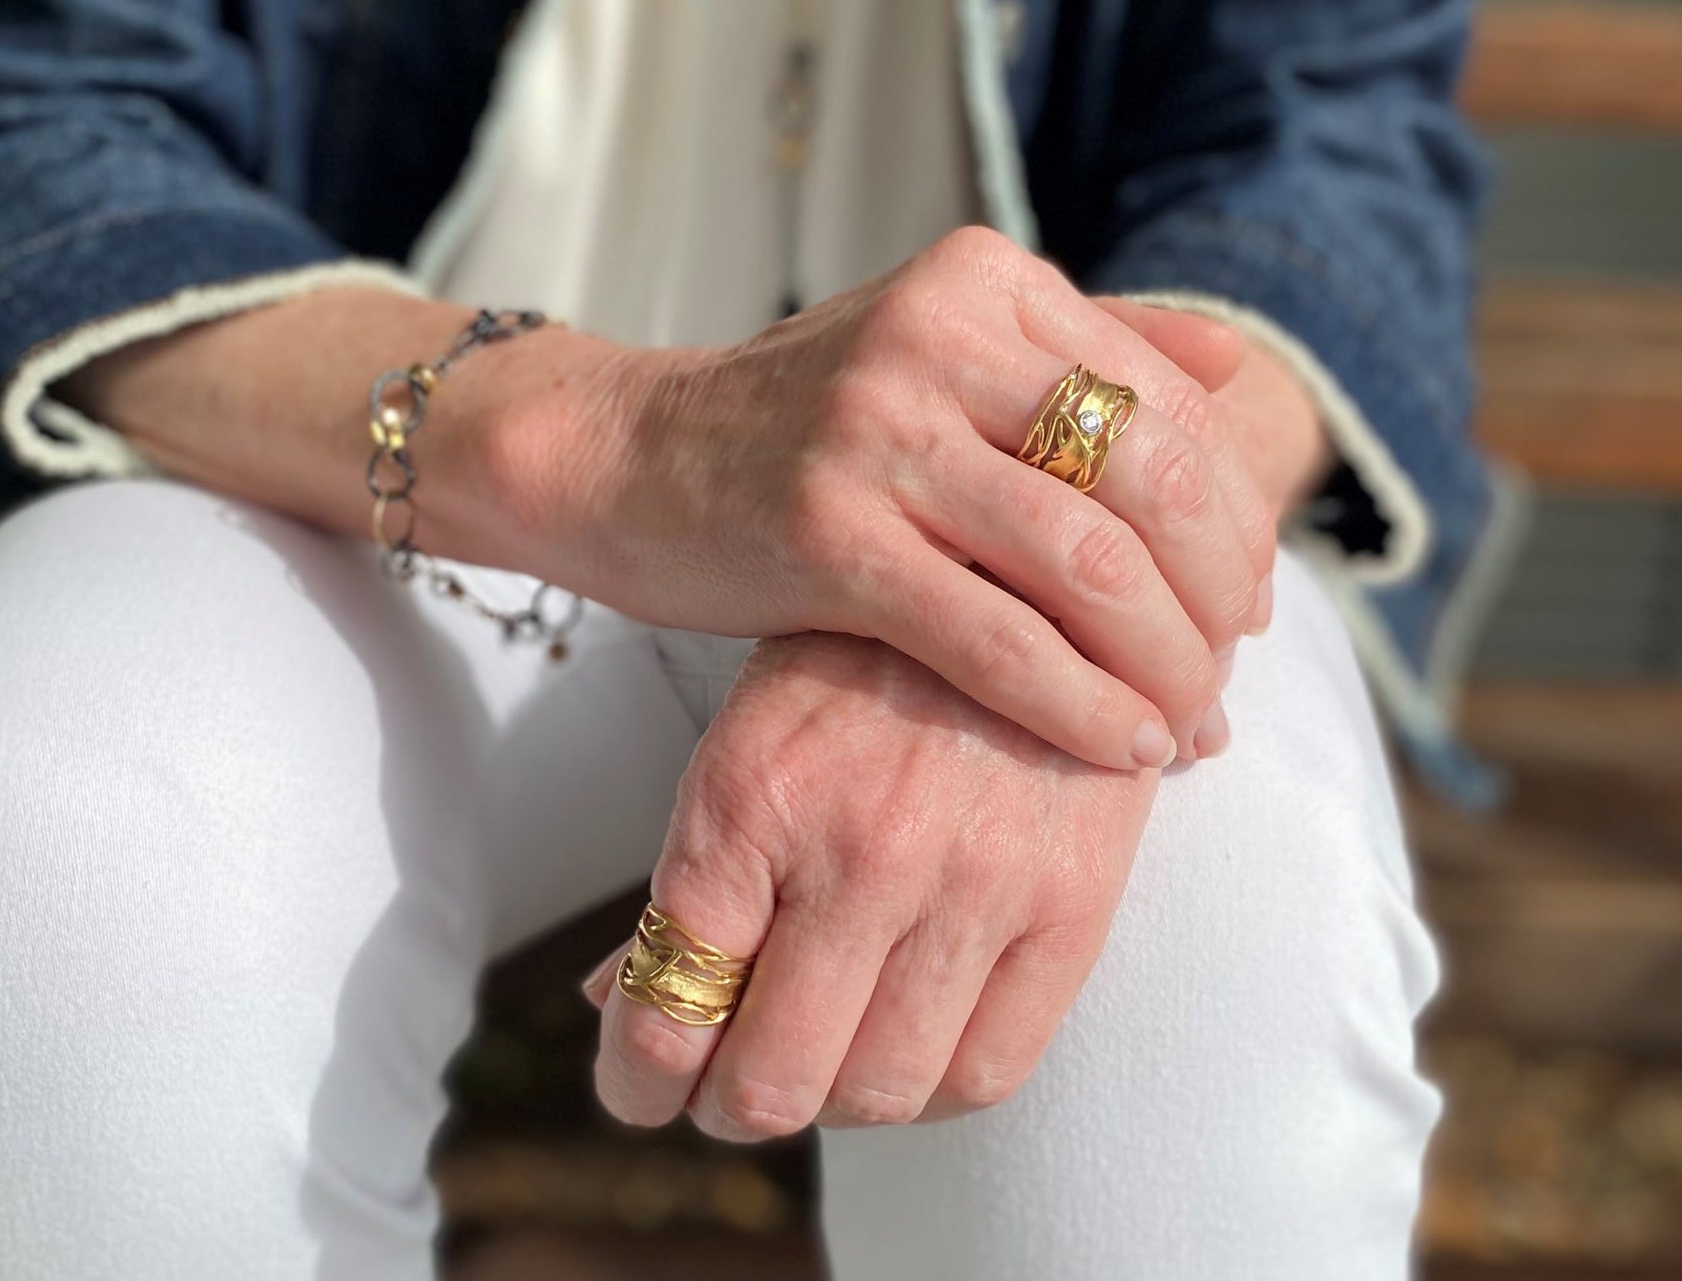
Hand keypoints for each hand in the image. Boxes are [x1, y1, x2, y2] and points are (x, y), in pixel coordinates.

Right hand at [511, 227, 1276, 767]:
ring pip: (1088, 561)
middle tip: (1230, 673)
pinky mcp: (828, 533)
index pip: (1167, 402)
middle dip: (1220, 596)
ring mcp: (878, 429)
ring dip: (1167, 662)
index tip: (1249, 599)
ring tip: (1192, 727)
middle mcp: (938, 333)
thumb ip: (1086, 343)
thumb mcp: (938, 345)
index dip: (1236, 512)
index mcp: (984, 281)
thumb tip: (1241, 374)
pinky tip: (1122, 747)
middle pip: (1152, 477)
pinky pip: (995, 637)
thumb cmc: (803, 416)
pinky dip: (1079, 704)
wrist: (628, 455)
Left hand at [586, 631, 1156, 1136]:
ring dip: (831, 1101)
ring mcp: (973, 879)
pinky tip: (908, 1044)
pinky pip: (988, 1071)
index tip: (642, 1088)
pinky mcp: (1068, 901)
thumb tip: (613, 1002)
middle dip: (728, 1104)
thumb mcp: (748, 734)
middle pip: (773, 1081)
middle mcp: (860, 845)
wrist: (1021, 579)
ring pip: (880, 1092)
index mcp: (753, 795)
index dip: (637, 1081)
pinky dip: (933, 1089)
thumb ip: (691, 876)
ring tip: (822, 1057)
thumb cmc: (861, 663)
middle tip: (727, 1084)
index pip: (669, 1009)